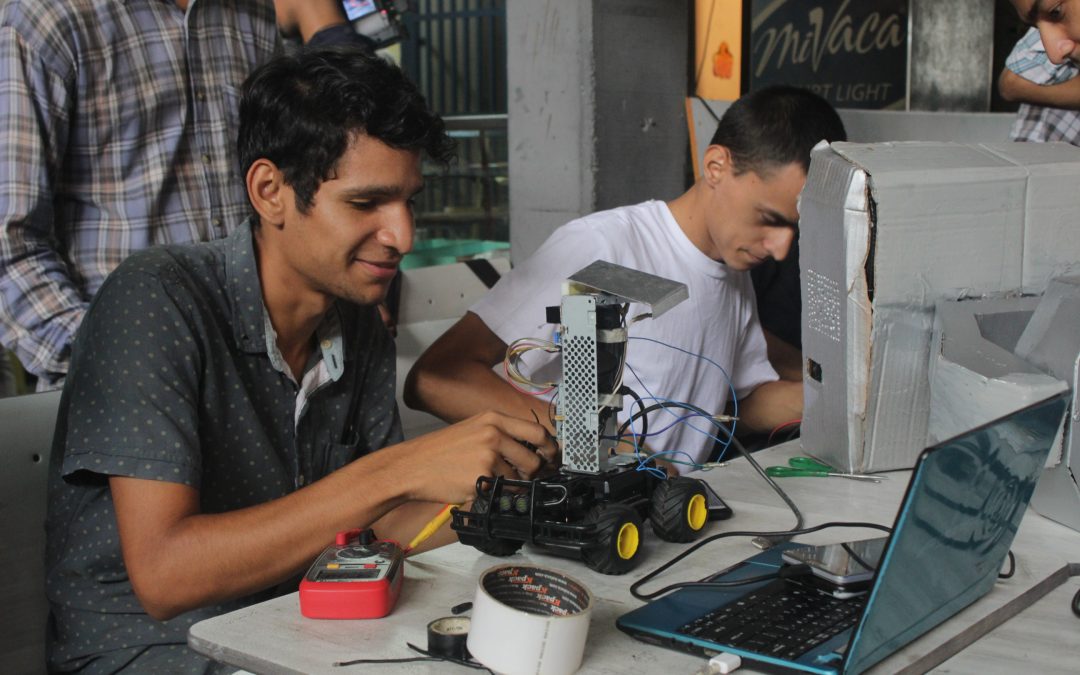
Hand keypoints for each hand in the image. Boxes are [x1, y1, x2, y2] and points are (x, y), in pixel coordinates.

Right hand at [395, 411, 552, 503]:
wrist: (412, 466)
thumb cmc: (440, 451)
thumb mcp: (472, 429)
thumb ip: (500, 435)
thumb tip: (530, 451)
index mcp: (493, 418)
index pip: (537, 432)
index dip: (550, 449)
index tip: (552, 459)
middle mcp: (494, 434)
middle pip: (533, 459)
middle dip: (535, 474)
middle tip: (530, 480)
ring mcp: (488, 456)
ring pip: (518, 479)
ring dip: (512, 486)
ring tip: (491, 482)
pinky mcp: (481, 477)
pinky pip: (503, 492)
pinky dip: (497, 494)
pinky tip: (479, 488)